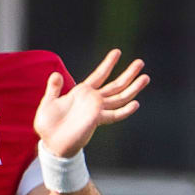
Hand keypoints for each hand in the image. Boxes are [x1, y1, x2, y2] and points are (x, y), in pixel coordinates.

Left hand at [34, 49, 149, 157]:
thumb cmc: (48, 124)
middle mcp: (92, 100)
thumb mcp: (49, 102)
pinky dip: (125, 110)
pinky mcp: (97, 120)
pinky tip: (135, 103)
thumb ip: (54, 88)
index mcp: (81, 92)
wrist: (51, 142)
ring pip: (119, 97)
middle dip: (128, 74)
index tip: (117, 52)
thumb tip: (56, 73)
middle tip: (140, 62)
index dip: (108, 64)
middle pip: (115, 85)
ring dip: (133, 88)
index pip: (99, 75)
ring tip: (145, 77)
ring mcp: (96, 110)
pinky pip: (114, 115)